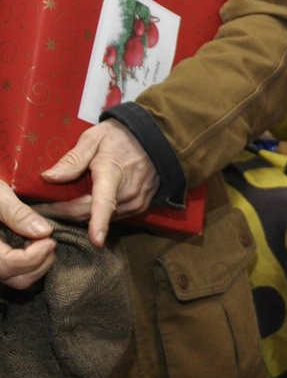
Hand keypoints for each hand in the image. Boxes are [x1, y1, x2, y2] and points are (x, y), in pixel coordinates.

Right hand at [0, 183, 55, 289]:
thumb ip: (16, 212)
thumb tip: (43, 231)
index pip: (8, 265)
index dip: (33, 256)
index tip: (49, 239)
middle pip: (17, 279)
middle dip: (40, 262)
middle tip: (50, 241)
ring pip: (20, 280)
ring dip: (39, 264)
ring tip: (45, 242)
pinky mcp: (3, 259)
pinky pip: (19, 273)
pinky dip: (33, 263)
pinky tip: (38, 244)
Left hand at [38, 121, 157, 245]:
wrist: (155, 140)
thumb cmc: (121, 137)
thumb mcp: (93, 138)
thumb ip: (72, 159)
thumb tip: (49, 177)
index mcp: (112, 174)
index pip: (105, 202)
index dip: (99, 222)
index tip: (96, 240)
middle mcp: (127, 193)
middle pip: (90, 213)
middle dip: (64, 214)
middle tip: (41, 208)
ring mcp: (136, 202)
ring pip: (100, 217)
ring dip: (80, 214)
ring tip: (61, 204)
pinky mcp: (139, 207)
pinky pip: (112, 216)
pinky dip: (96, 213)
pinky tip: (85, 203)